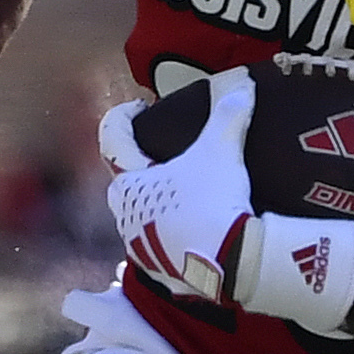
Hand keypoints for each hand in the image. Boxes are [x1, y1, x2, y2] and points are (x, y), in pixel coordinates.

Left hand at [101, 66, 255, 306]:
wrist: (229, 262)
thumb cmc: (214, 200)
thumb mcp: (222, 150)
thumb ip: (228, 113)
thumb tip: (242, 83)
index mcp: (129, 182)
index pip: (112, 138)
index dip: (123, 116)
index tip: (141, 107)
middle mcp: (125, 215)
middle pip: (124, 180)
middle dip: (141, 166)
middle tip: (166, 156)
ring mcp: (139, 247)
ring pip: (138, 216)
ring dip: (155, 203)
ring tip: (184, 194)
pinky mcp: (158, 270)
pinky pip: (158, 245)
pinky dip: (171, 233)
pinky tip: (193, 229)